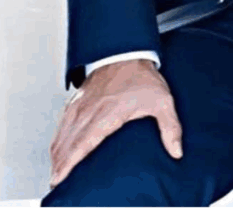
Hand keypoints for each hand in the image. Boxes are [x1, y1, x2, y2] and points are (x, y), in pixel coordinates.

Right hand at [49, 59, 181, 187]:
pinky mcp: (77, 100)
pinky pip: (62, 123)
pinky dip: (57, 138)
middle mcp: (89, 110)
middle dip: (59, 165)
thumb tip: (176, 151)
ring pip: (61, 134)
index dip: (68, 163)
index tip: (59, 178)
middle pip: (67, 143)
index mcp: (107, 114)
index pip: (82, 143)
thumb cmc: (143, 76)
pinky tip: (58, 148)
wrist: (128, 51)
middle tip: (57, 182)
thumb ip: (170, 127)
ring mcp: (80, 104)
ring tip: (56, 172)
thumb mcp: (162, 101)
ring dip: (56, 154)